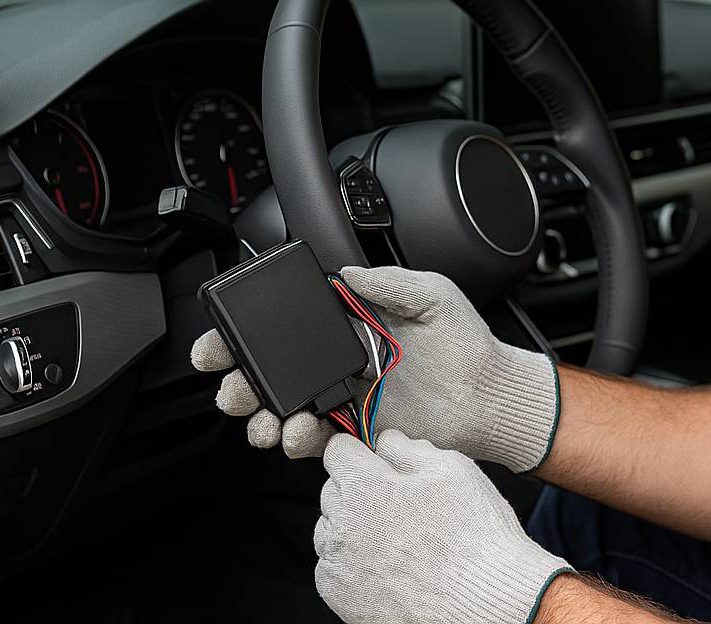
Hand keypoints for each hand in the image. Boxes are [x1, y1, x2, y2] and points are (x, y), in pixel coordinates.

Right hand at [191, 264, 559, 470]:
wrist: (489, 396)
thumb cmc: (466, 343)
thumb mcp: (433, 296)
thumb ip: (390, 282)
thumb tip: (347, 271)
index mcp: (348, 322)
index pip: (288, 323)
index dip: (248, 331)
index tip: (222, 338)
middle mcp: (338, 359)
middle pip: (271, 369)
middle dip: (239, 378)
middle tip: (229, 385)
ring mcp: (343, 397)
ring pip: (282, 406)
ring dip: (260, 415)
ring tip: (262, 419)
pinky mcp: (355, 430)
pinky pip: (313, 437)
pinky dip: (295, 438)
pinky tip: (297, 432)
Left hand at [314, 430, 571, 623]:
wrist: (483, 602)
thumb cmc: (473, 537)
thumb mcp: (451, 469)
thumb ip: (408, 447)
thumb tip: (387, 441)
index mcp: (363, 484)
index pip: (338, 449)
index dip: (362, 451)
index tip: (377, 461)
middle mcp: (340, 523)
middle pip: (335, 488)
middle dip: (361, 489)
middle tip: (402, 504)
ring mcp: (337, 563)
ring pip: (333, 528)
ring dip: (356, 526)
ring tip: (401, 538)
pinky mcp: (340, 596)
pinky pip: (336, 566)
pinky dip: (356, 561)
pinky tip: (393, 564)